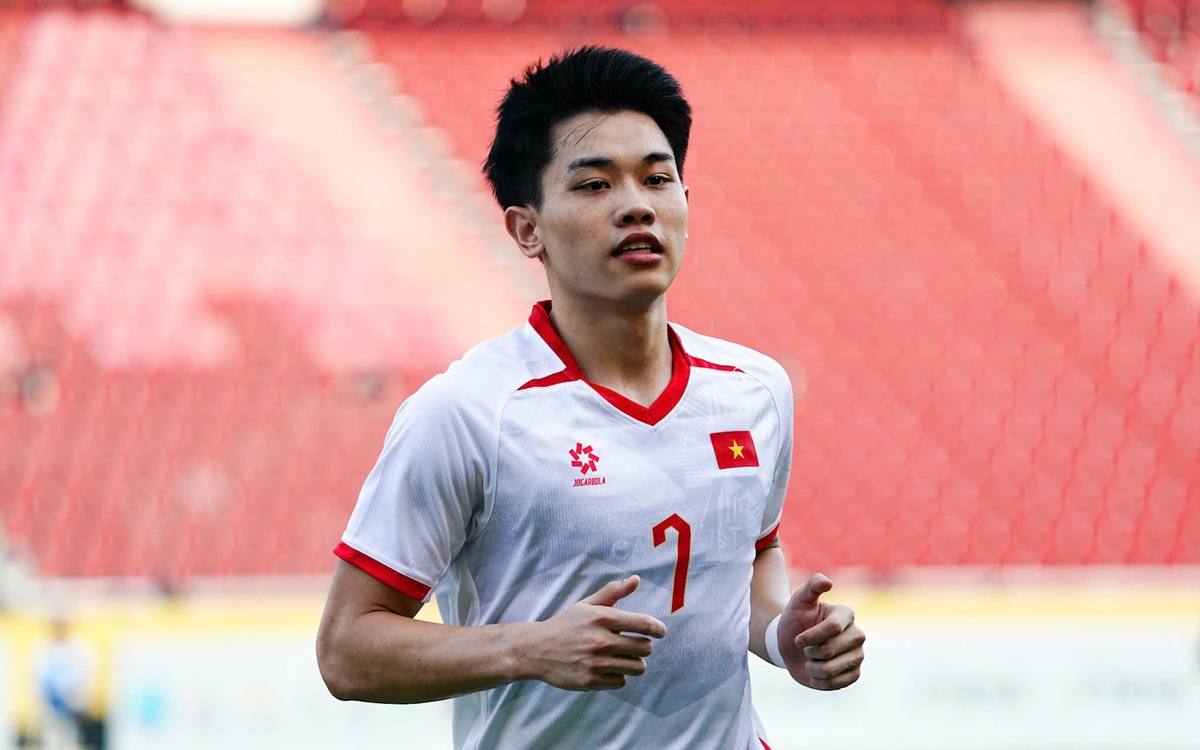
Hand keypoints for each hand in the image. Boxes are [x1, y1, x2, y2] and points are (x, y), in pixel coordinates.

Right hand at [521, 575, 666, 690]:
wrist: (536, 650)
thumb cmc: (565, 625)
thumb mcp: (587, 605)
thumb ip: (613, 592)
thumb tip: (637, 579)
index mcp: (601, 618)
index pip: (643, 624)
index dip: (658, 628)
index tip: (661, 632)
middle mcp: (600, 640)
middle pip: (645, 648)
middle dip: (645, 647)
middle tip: (636, 645)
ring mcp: (596, 662)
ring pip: (637, 667)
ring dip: (634, 663)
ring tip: (623, 658)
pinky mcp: (591, 681)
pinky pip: (621, 681)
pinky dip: (618, 676)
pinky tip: (607, 668)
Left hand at [776, 573, 864, 689]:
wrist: (792, 646)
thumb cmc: (795, 621)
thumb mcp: (799, 601)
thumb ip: (811, 587)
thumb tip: (827, 582)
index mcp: (846, 615)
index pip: (833, 627)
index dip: (811, 636)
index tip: (798, 639)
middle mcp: (857, 634)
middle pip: (831, 650)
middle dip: (810, 651)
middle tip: (805, 649)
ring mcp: (858, 655)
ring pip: (832, 670)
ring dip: (812, 667)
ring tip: (810, 660)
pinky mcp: (854, 674)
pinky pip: (836, 684)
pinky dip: (818, 680)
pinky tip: (815, 672)